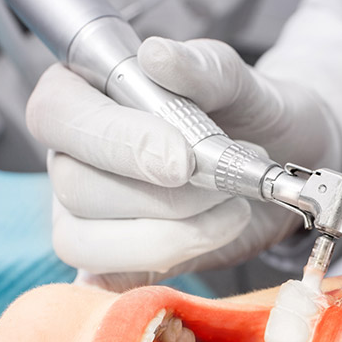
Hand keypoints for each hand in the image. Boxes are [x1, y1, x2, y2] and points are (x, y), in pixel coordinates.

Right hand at [26, 37, 341, 289]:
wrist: (282, 166)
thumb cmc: (249, 116)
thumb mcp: (240, 83)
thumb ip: (203, 67)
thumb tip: (157, 56)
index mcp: (84, 96)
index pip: (59, 116)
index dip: (116, 143)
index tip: (183, 161)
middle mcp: (71, 157)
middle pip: (75, 188)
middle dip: (164, 198)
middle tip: (227, 184)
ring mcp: (83, 216)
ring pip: (87, 242)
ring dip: (172, 236)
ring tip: (231, 210)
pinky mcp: (111, 265)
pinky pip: (106, 284)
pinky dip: (156, 272)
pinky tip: (203, 247)